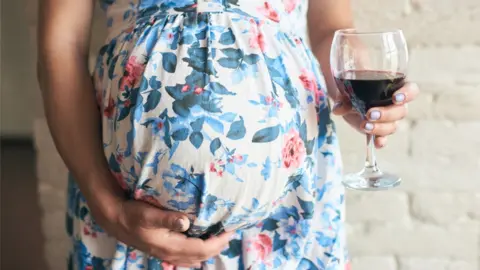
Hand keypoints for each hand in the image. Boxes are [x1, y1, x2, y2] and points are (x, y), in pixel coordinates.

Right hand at [92, 187, 233, 267]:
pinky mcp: (162, 249)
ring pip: (193, 258)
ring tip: (220, 239)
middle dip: (217, 246)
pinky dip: (197, 252)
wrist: (114, 219)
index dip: (217, 242)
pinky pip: (185, 257)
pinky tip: (200, 245)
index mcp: (169, 245)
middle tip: (230, 234)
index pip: (200, 249)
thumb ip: (167, 218)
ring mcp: (165, 253)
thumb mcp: (148, 213)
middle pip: (200, 256)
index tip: (230, 231)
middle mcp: (169, 253)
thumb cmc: (131, 213)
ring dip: (208, 250)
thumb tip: (186, 222)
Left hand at [332, 82, 419, 147]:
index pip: (411, 90)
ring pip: (392, 126)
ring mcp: (388, 120)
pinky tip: (376, 144)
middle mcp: (396, 105)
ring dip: (379, 128)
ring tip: (364, 125)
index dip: (407, 94)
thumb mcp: (350, 88)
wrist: (347, 96)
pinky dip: (381, 141)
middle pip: (401, 112)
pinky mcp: (379, 130)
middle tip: (370, 114)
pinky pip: (384, 137)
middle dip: (386, 114)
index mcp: (396, 88)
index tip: (395, 98)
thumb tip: (338, 109)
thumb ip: (345, 98)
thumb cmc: (355, 87)